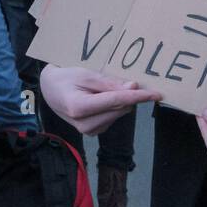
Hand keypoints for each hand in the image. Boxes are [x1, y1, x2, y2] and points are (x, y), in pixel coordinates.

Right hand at [39, 65, 161, 134]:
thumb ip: (109, 83)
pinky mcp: (93, 132)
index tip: (157, 94)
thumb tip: (133, 88)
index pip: (116, 101)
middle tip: (130, 81)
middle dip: (130, 95)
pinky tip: (103, 98)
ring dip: (122, 101)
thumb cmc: (65, 78)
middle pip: (120, 108)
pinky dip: (115, 107)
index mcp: (79, 108)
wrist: (49, 90)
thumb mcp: (85, 74)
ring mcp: (88, 131)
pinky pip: (114, 117)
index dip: (138, 97)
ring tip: (106, 88)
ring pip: (119, 113)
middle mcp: (84, 124)